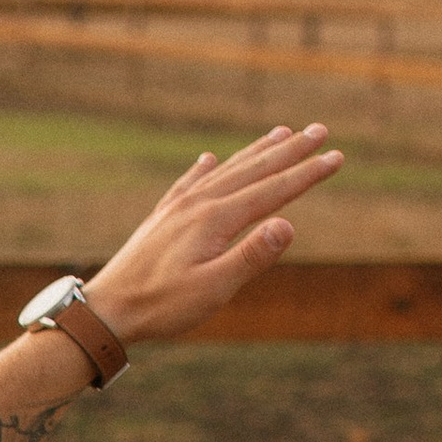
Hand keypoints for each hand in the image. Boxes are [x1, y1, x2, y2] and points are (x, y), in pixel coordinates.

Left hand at [84, 126, 342, 349]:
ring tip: (280, 133)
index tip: (336, 156)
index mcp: (216, 220)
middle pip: (253, 170)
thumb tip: (288, 224)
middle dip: (289, 151)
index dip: (307, 174)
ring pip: (225, 171)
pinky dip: (205, 168)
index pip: (273, 191)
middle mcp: (198, 204)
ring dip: (255, 152)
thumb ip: (251, 256)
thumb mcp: (213, 289)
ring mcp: (177, 208)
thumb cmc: (161, 306)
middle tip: (320, 130)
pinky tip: (209, 159)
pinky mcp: (161, 219)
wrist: (106, 310)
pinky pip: (189, 183)